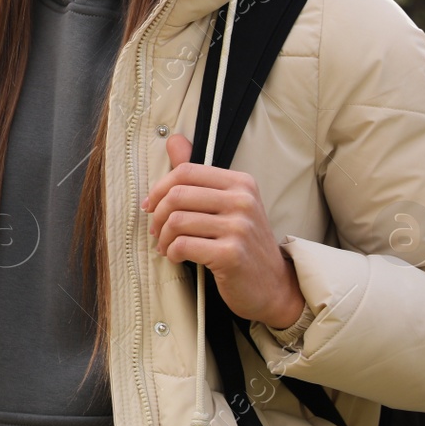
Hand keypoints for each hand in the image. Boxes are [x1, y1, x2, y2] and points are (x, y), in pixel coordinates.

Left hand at [142, 134, 305, 328]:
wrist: (274, 285)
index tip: (150, 205)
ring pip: (177, 221)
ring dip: (163, 237)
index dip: (160, 188)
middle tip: (157, 230)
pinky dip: (172, 252)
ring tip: (166, 246)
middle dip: (159, 215)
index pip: (186, 172)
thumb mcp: (228, 204)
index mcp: (241, 183)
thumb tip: (174, 140)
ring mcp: (239, 227)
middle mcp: (243, 201)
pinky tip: (177, 257)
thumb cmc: (243, 243)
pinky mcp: (231, 254)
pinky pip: (183, 245)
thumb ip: (199, 176)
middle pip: (178, 195)